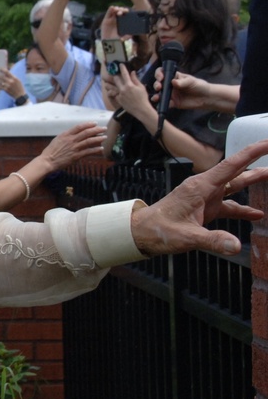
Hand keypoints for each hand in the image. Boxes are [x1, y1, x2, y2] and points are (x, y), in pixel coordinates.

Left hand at [0, 67, 24, 98]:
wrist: (20, 95)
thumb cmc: (19, 87)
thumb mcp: (18, 80)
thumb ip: (12, 76)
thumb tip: (6, 71)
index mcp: (14, 78)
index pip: (7, 72)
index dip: (2, 69)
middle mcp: (11, 81)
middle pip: (1, 77)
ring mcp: (8, 86)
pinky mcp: (6, 90)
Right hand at [40, 122, 105, 169]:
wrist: (47, 161)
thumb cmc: (51, 151)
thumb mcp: (58, 139)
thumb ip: (67, 136)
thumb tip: (74, 133)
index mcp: (66, 134)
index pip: (79, 127)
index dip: (88, 124)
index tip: (95, 123)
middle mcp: (71, 140)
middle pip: (87, 133)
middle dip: (97, 130)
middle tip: (104, 128)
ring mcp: (74, 148)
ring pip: (89, 141)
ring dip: (98, 139)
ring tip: (105, 137)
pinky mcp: (76, 156)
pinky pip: (88, 152)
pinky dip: (95, 150)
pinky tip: (101, 148)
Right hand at [97, 5, 124, 41]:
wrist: (107, 43)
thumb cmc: (115, 40)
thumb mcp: (124, 38)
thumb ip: (127, 36)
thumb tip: (132, 35)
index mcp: (121, 22)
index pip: (124, 14)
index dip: (125, 12)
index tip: (127, 12)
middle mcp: (116, 19)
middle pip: (119, 11)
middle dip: (122, 9)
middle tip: (123, 11)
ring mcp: (110, 19)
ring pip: (114, 11)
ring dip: (117, 8)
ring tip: (118, 9)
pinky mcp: (105, 20)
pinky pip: (108, 13)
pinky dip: (110, 9)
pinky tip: (113, 8)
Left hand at [108, 65, 151, 118]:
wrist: (141, 109)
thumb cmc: (143, 98)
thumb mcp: (141, 87)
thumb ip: (135, 79)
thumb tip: (132, 72)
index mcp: (129, 85)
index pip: (124, 74)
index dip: (122, 68)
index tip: (120, 65)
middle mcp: (123, 89)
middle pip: (116, 80)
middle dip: (115, 75)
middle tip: (114, 73)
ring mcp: (120, 95)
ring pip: (112, 87)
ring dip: (110, 83)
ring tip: (107, 81)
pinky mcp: (118, 99)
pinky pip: (114, 93)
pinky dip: (113, 91)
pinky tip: (110, 90)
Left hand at [131, 139, 267, 255]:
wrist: (142, 232)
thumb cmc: (159, 230)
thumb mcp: (187, 237)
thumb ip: (212, 240)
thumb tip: (236, 245)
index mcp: (200, 187)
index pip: (231, 166)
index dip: (251, 153)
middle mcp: (204, 188)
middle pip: (235, 172)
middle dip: (255, 162)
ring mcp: (206, 198)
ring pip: (234, 186)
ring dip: (252, 181)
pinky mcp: (206, 209)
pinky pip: (229, 206)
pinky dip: (244, 209)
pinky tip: (258, 214)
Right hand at [152, 69, 205, 109]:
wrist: (205, 98)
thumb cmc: (199, 86)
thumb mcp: (191, 81)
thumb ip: (182, 82)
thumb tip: (173, 82)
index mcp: (174, 77)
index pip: (163, 72)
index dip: (159, 74)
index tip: (161, 77)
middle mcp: (170, 85)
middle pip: (159, 83)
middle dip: (156, 84)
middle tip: (159, 87)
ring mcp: (171, 94)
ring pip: (160, 94)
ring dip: (156, 95)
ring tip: (156, 97)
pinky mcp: (173, 103)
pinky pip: (165, 103)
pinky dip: (161, 104)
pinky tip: (160, 104)